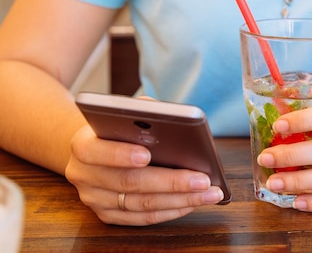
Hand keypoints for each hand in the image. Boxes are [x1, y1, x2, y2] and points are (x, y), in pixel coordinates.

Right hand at [65, 125, 223, 225]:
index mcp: (82, 145)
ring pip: (140, 204)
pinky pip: (142, 219)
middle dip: (170, 181)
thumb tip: (172, 120)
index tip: (147, 154)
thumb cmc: (120, 127)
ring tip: (209, 193)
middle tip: (202, 179)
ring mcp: (94, 199)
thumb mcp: (125, 112)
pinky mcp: (107, 215)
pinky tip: (193, 202)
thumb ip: (143, 112)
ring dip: (180, 200)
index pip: (95, 151)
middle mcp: (83, 175)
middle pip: (128, 183)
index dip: (119, 154)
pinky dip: (171, 211)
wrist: (95, 147)